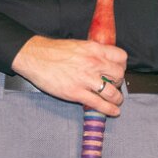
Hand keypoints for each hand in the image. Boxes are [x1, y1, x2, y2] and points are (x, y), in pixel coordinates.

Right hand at [10, 35, 125, 115]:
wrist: (34, 57)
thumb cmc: (52, 51)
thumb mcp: (77, 45)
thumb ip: (91, 53)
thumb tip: (100, 60)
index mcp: (94, 49)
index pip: (120, 57)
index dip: (122, 65)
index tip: (118, 70)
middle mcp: (93, 63)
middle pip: (119, 75)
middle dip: (118, 82)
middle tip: (113, 85)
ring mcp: (85, 79)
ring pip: (112, 92)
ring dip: (116, 98)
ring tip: (115, 100)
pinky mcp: (76, 93)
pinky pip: (99, 104)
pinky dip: (109, 109)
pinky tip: (113, 112)